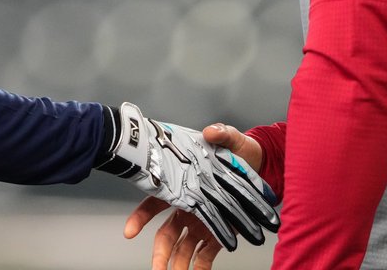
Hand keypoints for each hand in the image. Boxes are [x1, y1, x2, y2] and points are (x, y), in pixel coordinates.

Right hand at [98, 104, 277, 251]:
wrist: (257, 164)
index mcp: (183, 187)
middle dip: (161, 254)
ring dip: (180, 264)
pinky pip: (206, 254)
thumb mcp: (230, 138)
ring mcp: (201, 222)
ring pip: (183, 248)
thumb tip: (211, 130)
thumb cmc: (237, 150)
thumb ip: (221, 133)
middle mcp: (188, 208)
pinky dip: (203, 266)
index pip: (154, 204)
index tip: (129, 232)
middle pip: (167, 235)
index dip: (140, 218)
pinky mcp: (218, 233)